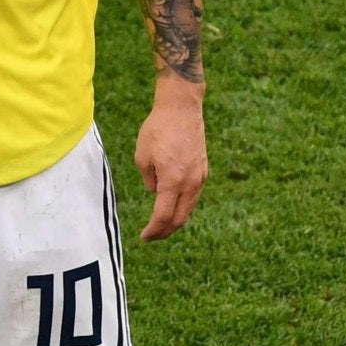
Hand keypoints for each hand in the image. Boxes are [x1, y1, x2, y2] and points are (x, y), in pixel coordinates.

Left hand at [133, 76, 207, 240]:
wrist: (181, 108)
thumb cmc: (157, 129)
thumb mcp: (142, 157)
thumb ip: (149, 181)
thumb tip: (156, 193)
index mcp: (173, 180)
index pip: (164, 216)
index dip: (154, 230)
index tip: (144, 237)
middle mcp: (190, 182)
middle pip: (180, 218)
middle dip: (165, 231)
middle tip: (152, 236)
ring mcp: (200, 176)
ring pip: (189, 208)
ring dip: (175, 220)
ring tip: (161, 226)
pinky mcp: (203, 170)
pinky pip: (194, 195)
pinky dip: (183, 206)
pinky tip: (173, 207)